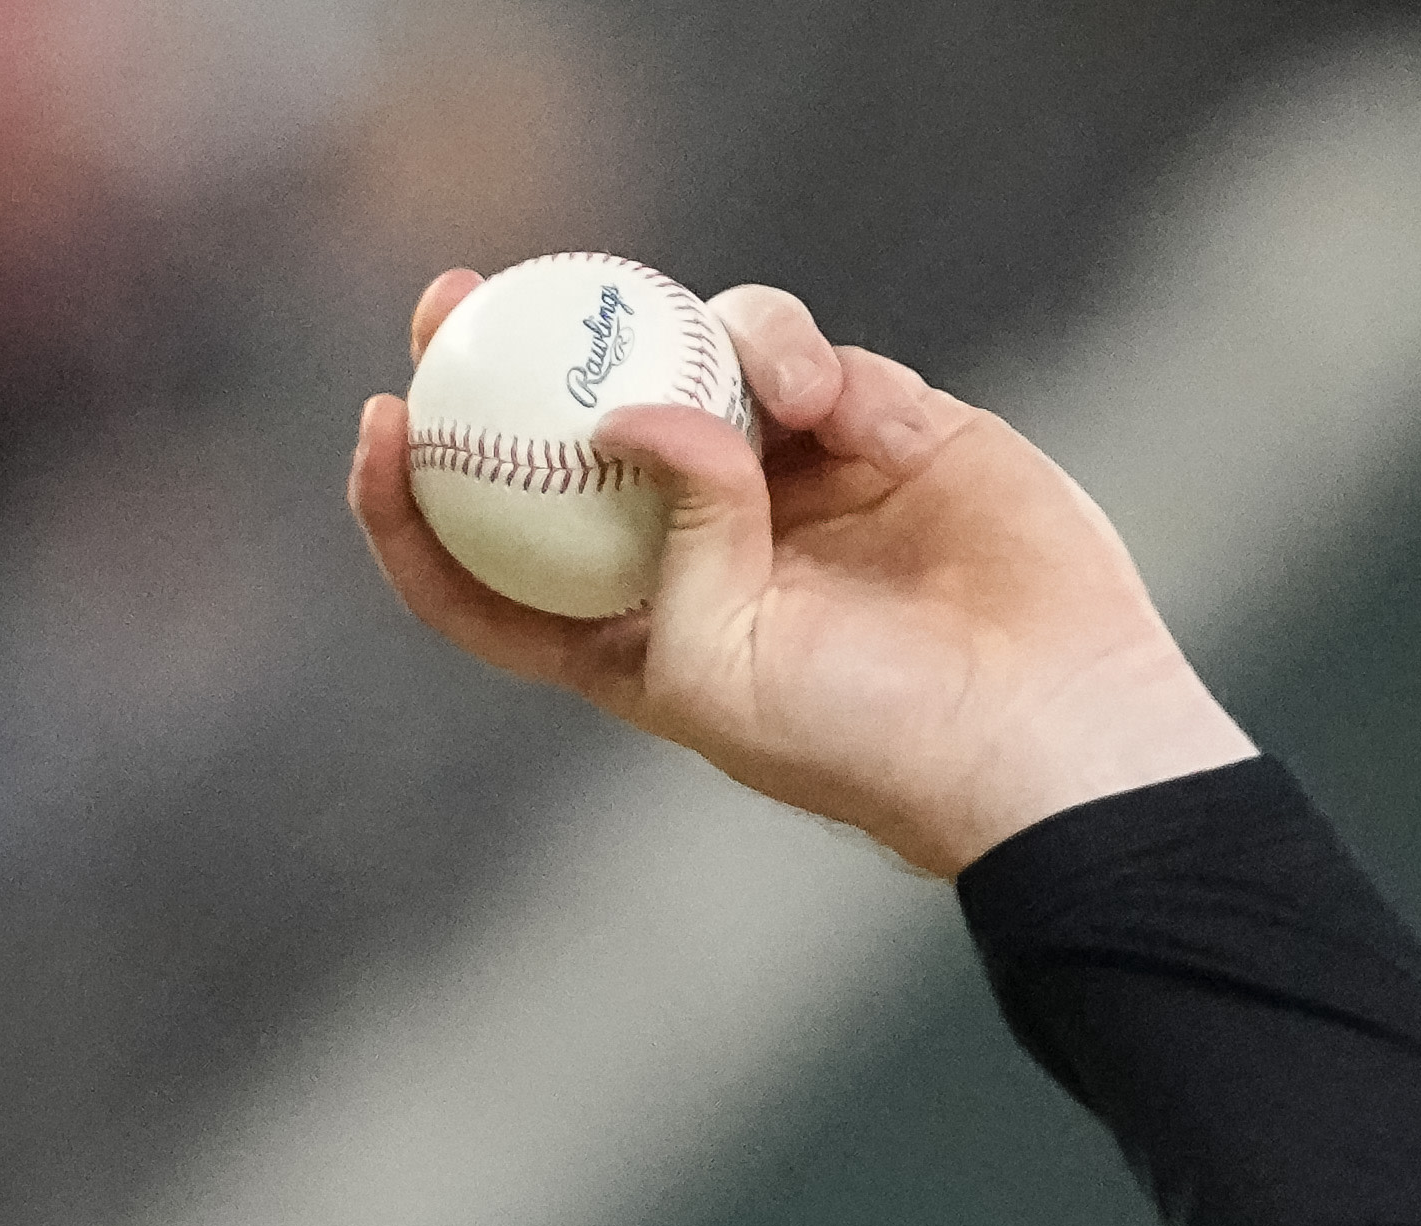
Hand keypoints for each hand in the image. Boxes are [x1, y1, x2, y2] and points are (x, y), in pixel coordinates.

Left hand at [349, 272, 1255, 874]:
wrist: (1037, 727)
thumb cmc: (863, 737)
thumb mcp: (717, 665)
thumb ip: (669, 536)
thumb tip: (630, 413)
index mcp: (628, 632)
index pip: (483, 566)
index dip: (414, 498)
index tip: (382, 416)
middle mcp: (697, 548)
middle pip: (567, 437)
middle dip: (504, 360)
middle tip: (458, 293)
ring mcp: (791, 484)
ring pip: (696, 371)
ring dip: (695, 351)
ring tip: (760, 389)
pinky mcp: (882, 433)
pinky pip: (809, 360)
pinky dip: (801, 358)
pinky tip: (828, 400)